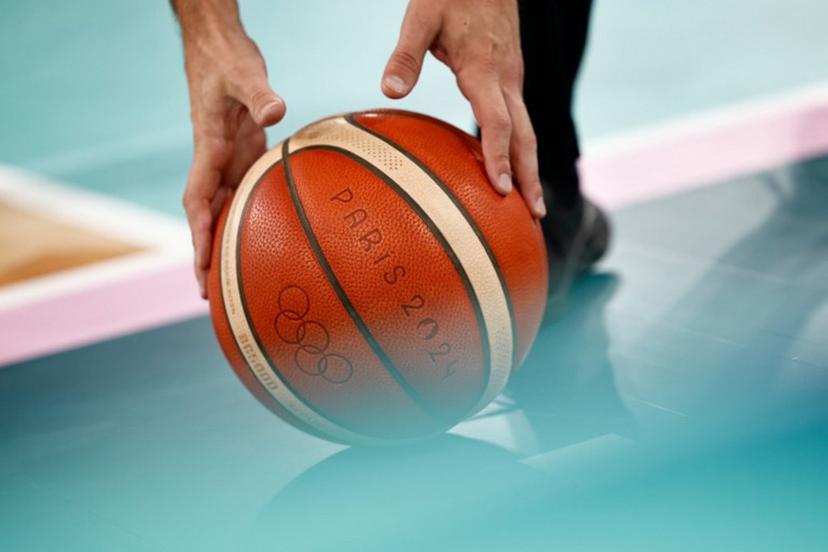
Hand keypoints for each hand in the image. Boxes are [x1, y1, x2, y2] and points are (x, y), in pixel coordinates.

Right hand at [180, 32, 284, 297]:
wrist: (220, 48)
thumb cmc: (226, 59)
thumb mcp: (243, 73)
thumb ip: (259, 93)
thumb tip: (275, 111)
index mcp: (208, 148)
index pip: (197, 198)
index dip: (200, 233)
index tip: (201, 264)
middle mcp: (214, 161)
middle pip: (206, 216)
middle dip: (204, 254)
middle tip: (209, 295)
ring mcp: (228, 160)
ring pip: (222, 210)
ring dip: (223, 245)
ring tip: (229, 284)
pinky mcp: (242, 155)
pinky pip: (242, 195)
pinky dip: (245, 221)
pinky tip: (257, 241)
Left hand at [382, 0, 545, 217]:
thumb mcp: (421, 17)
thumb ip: (406, 55)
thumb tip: (390, 92)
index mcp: (483, 69)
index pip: (496, 122)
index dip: (499, 157)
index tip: (500, 190)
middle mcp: (506, 79)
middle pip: (525, 136)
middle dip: (529, 176)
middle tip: (534, 215)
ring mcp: (513, 80)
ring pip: (528, 130)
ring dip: (530, 167)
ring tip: (532, 203)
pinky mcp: (511, 79)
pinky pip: (520, 120)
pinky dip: (522, 149)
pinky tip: (515, 167)